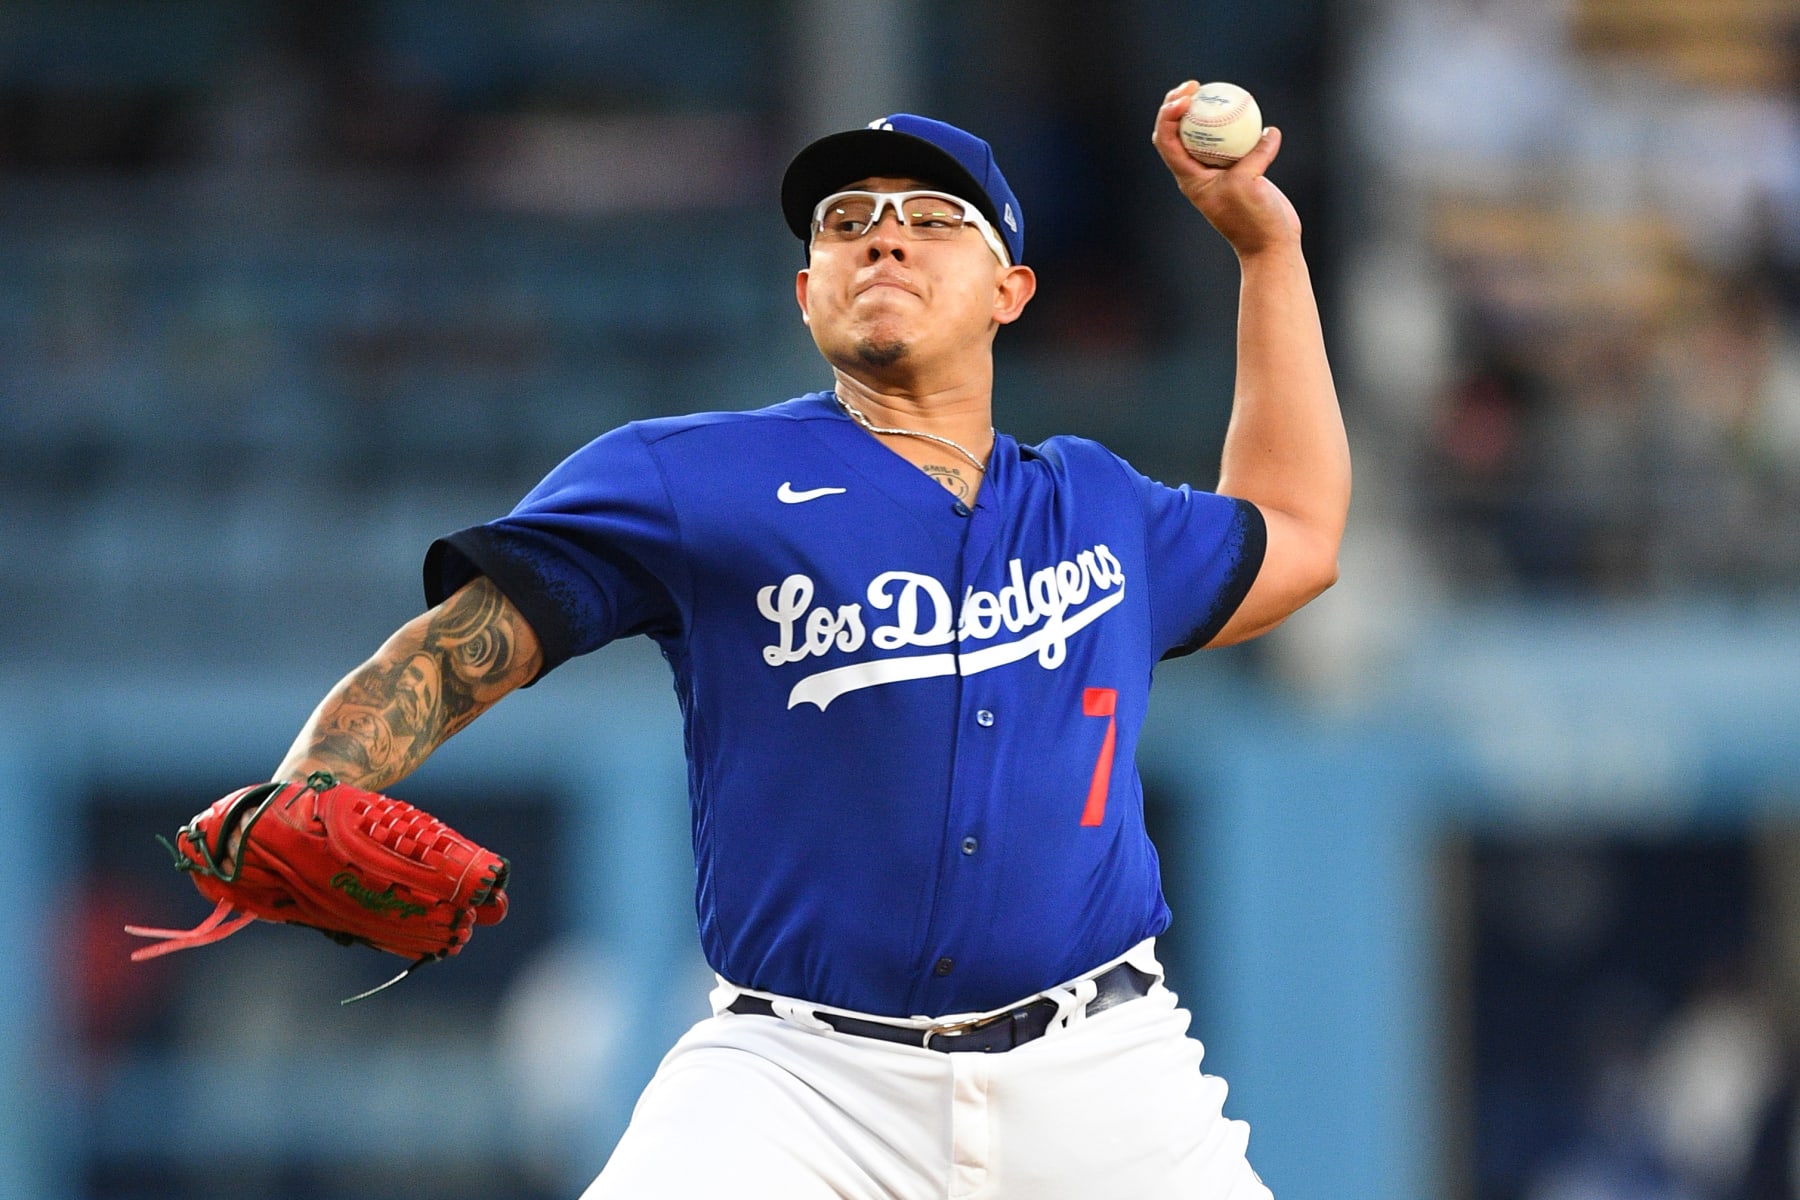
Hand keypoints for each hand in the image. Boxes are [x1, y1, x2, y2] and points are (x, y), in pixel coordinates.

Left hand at [1150, 81, 1300, 257]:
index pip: (1166, 140)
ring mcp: (1218, 171)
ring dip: (1205, 111)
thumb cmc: (1252, 219)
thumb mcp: (1247, 183)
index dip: (1168, 114)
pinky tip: (1250, 109)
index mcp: (1189, 177)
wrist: (1271, 244)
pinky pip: (1234, 141)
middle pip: (1178, 132)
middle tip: (1194, 85)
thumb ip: (1254, 154)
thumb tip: (1268, 132)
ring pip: (1205, 134)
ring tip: (1213, 88)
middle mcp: (1198, 172)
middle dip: (1179, 105)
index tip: (1186, 97)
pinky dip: (1237, 124)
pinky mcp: (1239, 171)